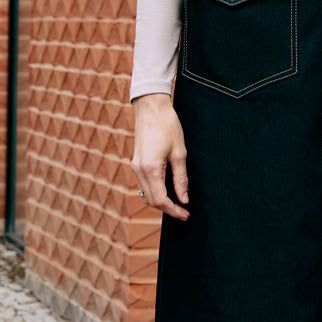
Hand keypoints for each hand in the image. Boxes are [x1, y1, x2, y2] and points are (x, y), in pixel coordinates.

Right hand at [133, 94, 190, 218]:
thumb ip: (181, 178)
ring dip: (160, 201)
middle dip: (167, 209)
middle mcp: (139, 170)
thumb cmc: (168, 125)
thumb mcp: (179, 153)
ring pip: (146, 193)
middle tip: (184, 211)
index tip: (186, 214)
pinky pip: (144, 184)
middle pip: (151, 200)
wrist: (151, 106)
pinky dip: (154, 191)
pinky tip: (167, 189)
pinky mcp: (136, 161)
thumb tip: (184, 198)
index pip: (160, 200)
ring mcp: (135, 166)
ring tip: (177, 203)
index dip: (174, 210)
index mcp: (150, 169)